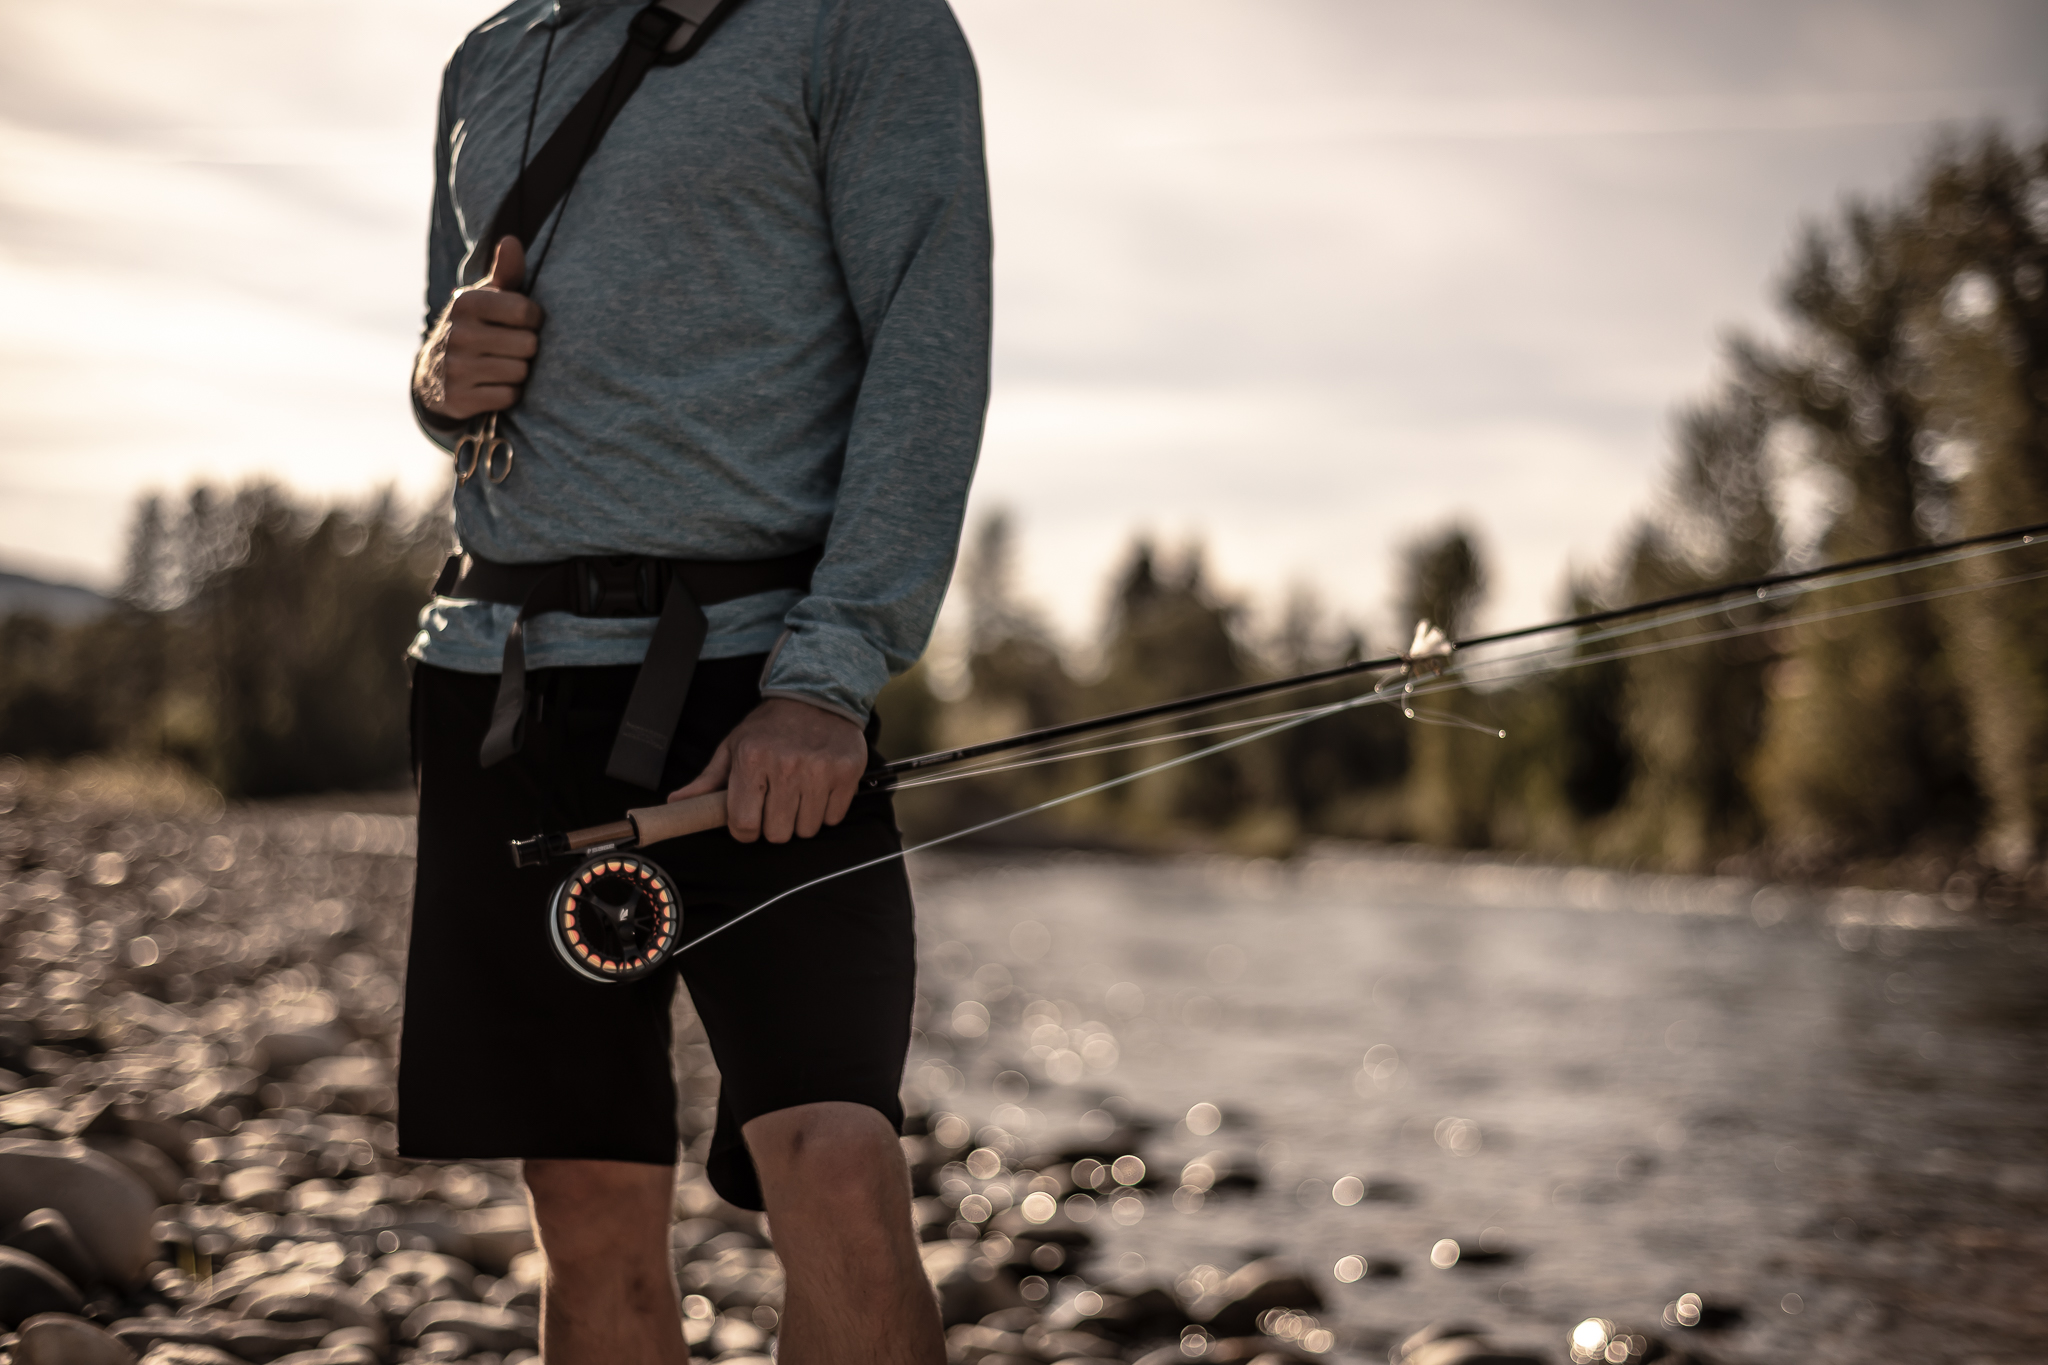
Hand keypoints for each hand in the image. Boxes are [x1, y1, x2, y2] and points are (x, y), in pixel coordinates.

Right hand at [413, 236, 543, 421]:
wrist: (435, 374)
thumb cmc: (476, 327)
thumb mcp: (487, 298)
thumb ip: (506, 273)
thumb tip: (512, 240)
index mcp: (466, 303)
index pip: (528, 313)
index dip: (533, 320)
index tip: (521, 322)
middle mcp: (457, 333)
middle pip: (528, 345)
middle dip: (526, 348)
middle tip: (508, 346)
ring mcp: (456, 368)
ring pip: (520, 372)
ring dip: (517, 371)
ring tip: (499, 364)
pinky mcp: (459, 398)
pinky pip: (509, 396)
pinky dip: (507, 393)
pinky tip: (492, 384)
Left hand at [669, 698, 867, 842]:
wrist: (818, 695)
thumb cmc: (771, 726)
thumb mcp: (734, 746)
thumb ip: (708, 781)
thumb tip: (676, 803)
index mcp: (752, 759)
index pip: (744, 824)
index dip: (746, 829)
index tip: (751, 819)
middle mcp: (786, 765)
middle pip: (778, 833)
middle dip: (775, 824)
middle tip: (777, 801)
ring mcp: (820, 770)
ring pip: (807, 830)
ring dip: (801, 819)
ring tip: (799, 793)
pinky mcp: (847, 773)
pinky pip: (833, 818)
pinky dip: (825, 811)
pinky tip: (819, 788)